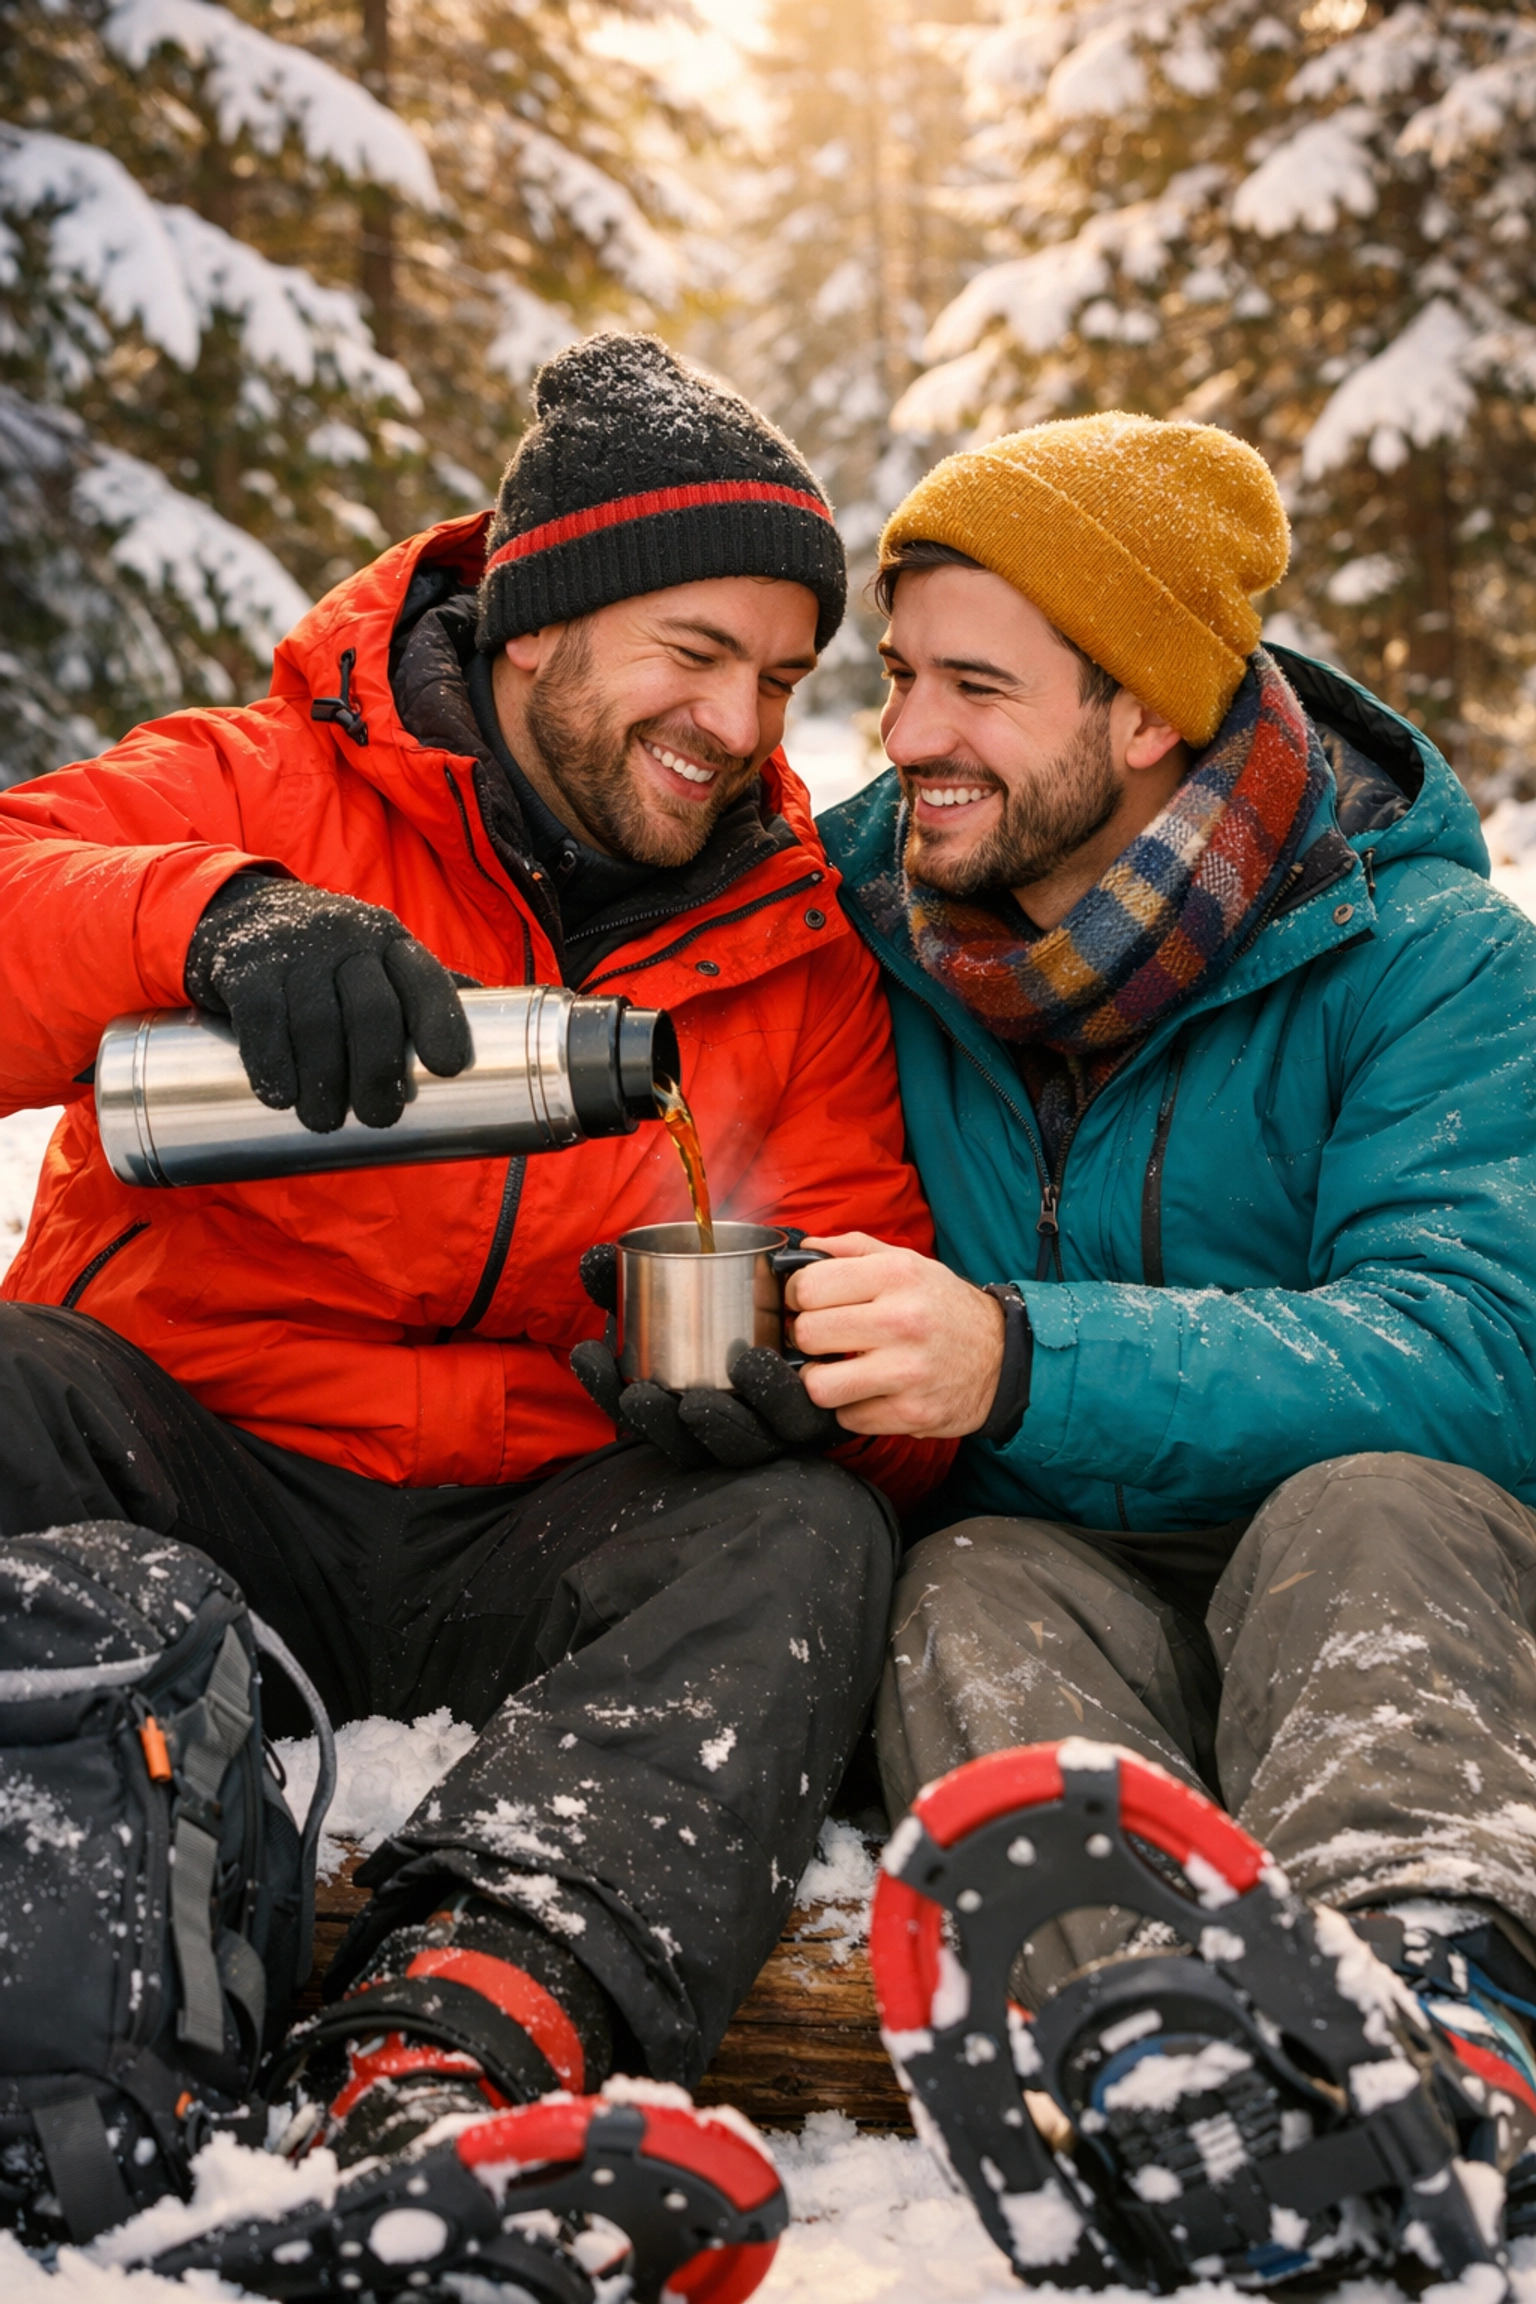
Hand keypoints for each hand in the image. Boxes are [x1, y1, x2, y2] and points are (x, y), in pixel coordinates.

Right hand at [184, 876, 471, 1131]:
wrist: (237, 912)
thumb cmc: (327, 955)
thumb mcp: (379, 960)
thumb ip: (426, 992)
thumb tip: (501, 1037)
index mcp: (391, 942)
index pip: (425, 979)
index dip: (440, 1021)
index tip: (448, 1068)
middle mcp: (348, 939)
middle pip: (373, 1009)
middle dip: (378, 1070)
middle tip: (380, 1117)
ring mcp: (295, 950)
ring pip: (317, 1020)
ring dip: (324, 1079)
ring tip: (326, 1121)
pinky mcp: (246, 967)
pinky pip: (263, 1018)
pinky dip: (272, 1062)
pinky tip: (280, 1096)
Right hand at [571, 1247, 839, 1470]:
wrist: (798, 1294)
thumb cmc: (725, 1299)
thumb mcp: (676, 1285)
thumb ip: (635, 1278)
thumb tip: (595, 1258)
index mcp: (676, 1404)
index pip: (632, 1407)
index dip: (605, 1387)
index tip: (590, 1356)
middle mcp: (719, 1428)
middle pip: (682, 1441)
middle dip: (656, 1422)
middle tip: (640, 1395)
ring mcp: (767, 1431)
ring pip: (738, 1444)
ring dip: (714, 1425)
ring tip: (695, 1400)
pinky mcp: (810, 1419)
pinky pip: (793, 1420)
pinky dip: (775, 1396)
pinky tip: (755, 1363)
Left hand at [787, 1233, 1004, 1436]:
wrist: (1003, 1357)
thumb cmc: (944, 1308)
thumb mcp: (908, 1263)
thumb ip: (853, 1250)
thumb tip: (801, 1252)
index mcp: (896, 1275)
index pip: (809, 1287)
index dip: (798, 1297)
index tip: (808, 1304)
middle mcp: (903, 1321)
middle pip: (808, 1334)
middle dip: (808, 1338)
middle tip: (824, 1339)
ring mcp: (907, 1371)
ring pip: (819, 1386)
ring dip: (821, 1380)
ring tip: (838, 1370)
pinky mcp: (911, 1413)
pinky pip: (848, 1418)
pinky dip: (852, 1408)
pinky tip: (869, 1392)